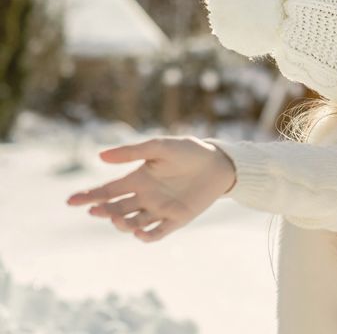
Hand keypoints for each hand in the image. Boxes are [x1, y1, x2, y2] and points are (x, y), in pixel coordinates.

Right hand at [66, 136, 236, 242]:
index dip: (89, 197)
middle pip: (117, 210)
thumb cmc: (188, 151)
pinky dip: (147, 236)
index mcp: (137, 180)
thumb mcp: (160, 147)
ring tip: (118, 220)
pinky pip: (158, 232)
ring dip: (123, 224)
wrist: (218, 163)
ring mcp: (159, 210)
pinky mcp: (177, 219)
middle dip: (104, 212)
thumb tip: (101, 156)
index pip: (107, 191)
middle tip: (98, 210)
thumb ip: (132, 152)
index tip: (71, 201)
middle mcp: (144, 197)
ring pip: (133, 223)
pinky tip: (140, 233)